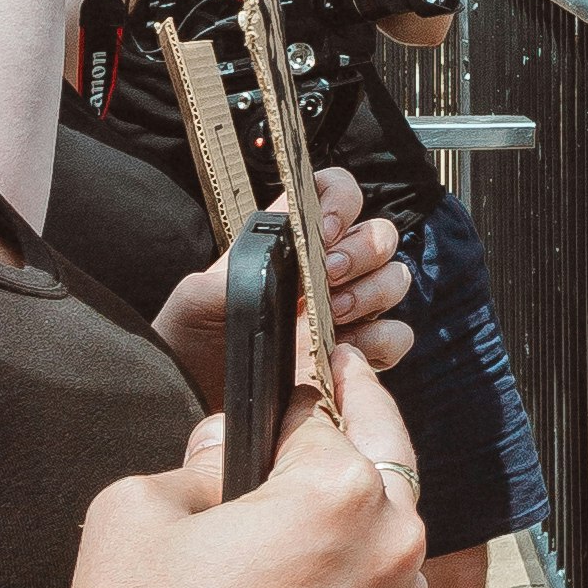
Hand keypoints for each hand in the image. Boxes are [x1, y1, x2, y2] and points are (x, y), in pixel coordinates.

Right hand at [53, 349, 427, 587]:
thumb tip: (226, 444)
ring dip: (351, 514)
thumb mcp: (145, 500)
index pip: (327, 410)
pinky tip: (294, 586)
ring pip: (384, 534)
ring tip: (296, 505)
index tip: (316, 354)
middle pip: (379, 463)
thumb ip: (202, 455)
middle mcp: (391, 549)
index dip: (307, 381)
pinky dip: (351, 580)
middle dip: (351, 430)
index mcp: (340, 491)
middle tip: (334, 394)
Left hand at [147, 177, 413, 399]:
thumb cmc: (189, 337)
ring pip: (395, 278)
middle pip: (378, 234)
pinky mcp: (357, 355)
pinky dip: (382, 338)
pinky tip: (345, 349)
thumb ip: (236, 274)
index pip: (335, 191)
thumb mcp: (196, 298)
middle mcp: (327, 270)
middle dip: (360, 250)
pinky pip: (397, 335)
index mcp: (292, 240)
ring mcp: (348, 311)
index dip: (341, 200)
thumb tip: (274, 267)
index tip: (323, 231)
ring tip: (333, 314)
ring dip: (372, 290)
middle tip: (328, 276)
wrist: (193, 395)